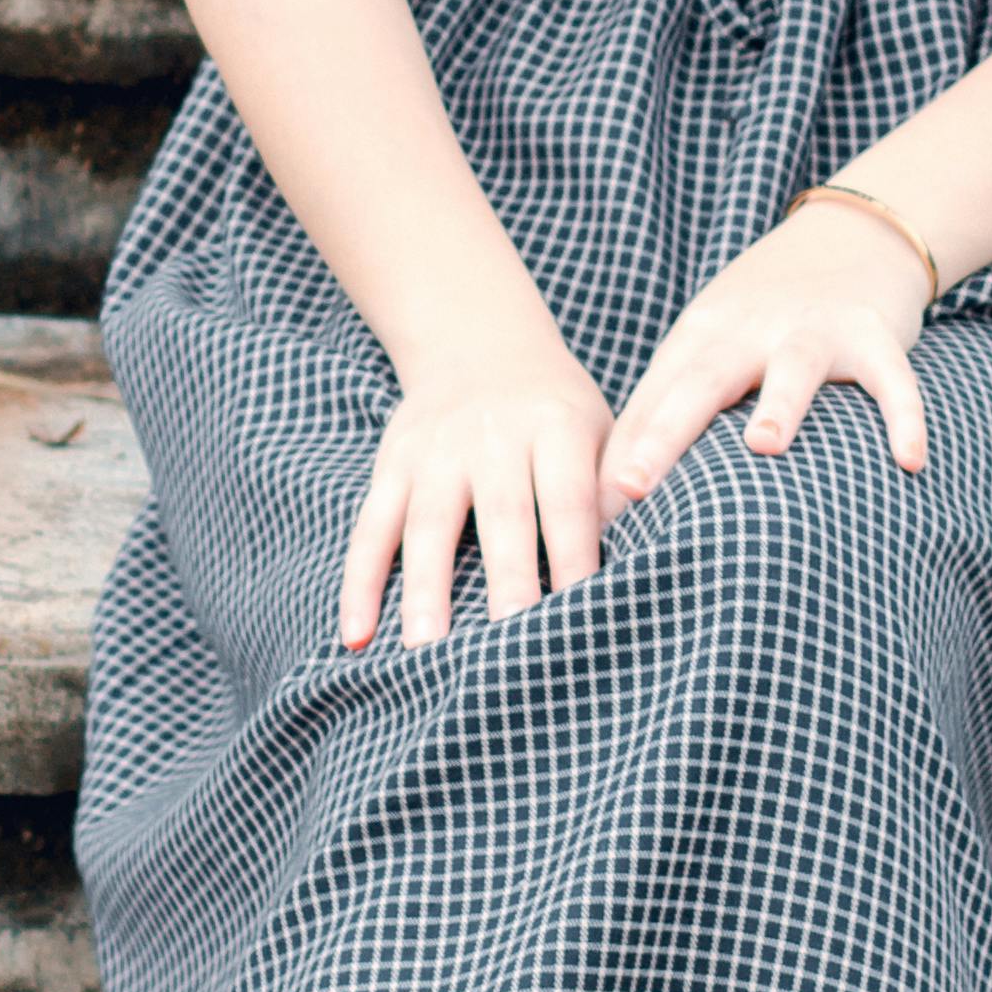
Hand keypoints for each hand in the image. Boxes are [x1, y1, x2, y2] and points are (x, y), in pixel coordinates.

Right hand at [342, 326, 612, 647]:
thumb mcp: (597, 426)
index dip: (575, 553)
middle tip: (511, 636)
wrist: (480, 342)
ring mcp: (434, 450)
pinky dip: (359, 584)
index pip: (567, 498)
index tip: (584, 613)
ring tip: (426, 649)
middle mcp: (491, 434)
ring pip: (427, 524)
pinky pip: (370, 529)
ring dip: (425, 588)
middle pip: (500, 513)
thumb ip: (610, 487)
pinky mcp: (392, 465)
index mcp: (554, 425)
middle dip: (506, 576)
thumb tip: (633, 565)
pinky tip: (357, 636)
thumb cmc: (556, 410)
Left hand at [601, 203, 931, 513]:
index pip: (651, 398)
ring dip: (778, 404)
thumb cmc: (763, 314)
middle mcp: (750, 329)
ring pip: (793, 368)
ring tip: (763, 448)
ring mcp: (814, 328)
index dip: (619, 452)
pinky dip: (903, 416)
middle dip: (663, 434)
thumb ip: (666, 409)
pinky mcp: (874, 332)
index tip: (589, 511)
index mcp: (701, 336)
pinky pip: (892, 379)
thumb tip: (608, 500)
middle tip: (631, 486)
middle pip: (701, 381)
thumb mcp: (710, 346)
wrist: (852, 233)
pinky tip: (909, 461)